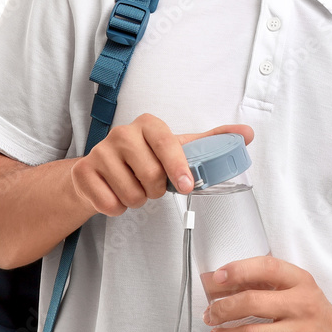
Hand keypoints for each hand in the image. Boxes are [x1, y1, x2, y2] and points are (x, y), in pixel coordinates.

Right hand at [70, 113, 253, 216]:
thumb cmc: (145, 158)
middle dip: (157, 190)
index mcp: (148, 124)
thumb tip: (247, 133)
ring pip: (131, 193)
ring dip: (138, 200)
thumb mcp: (177, 147)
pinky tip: (116, 195)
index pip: (165, 142)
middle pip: (150, 174)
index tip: (187, 185)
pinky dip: (118, 207)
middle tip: (153, 185)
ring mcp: (99, 151)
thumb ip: (211, 141)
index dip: (177, 165)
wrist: (100, 170)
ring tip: (135, 188)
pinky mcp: (84, 172)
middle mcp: (122, 133)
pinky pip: (110, 203)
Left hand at [203, 256, 331, 331]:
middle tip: (210, 314)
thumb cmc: (313, 313)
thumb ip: (263, 282)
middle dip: (222, 308)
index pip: (266, 267)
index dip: (238, 270)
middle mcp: (302, 305)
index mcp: (300, 281)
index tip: (217, 277)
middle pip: (252, 302)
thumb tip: (220, 281)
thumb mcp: (296, 288)